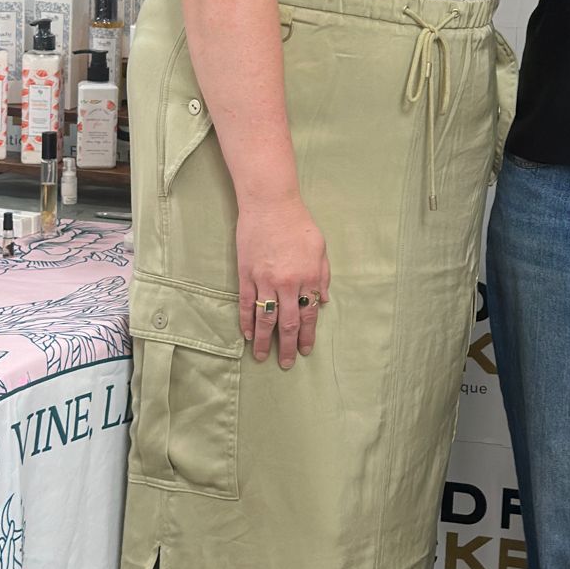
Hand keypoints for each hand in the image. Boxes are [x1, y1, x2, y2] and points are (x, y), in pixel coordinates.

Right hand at [234, 194, 330, 367]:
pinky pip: (247, 304)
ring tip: (260, 357)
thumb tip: (323, 301)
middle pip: (288, 323)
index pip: (310, 315)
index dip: (308, 335)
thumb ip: (323, 276)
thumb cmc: (299, 224)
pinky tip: (247, 335)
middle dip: (288, 346)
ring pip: (265, 318)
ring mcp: (265, 280)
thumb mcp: (320, 248)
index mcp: (309, 277)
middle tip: (286, 363)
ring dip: (263, 341)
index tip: (306, 350)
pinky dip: (246, 322)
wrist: (270, 204)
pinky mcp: (246, 275)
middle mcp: (288, 283)